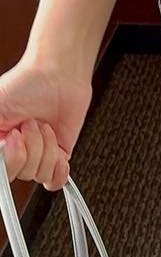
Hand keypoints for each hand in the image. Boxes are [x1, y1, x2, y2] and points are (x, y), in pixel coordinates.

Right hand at [0, 54, 92, 190]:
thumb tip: (0, 147)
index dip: (11, 157)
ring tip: (45, 126)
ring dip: (46, 147)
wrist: (58, 75)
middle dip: (31, 146)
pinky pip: (55, 181)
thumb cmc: (25, 84)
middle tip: (32, 124)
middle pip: (22, 173)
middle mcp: (15, 151)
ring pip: (40, 174)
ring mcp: (37, 155)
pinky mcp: (58, 157)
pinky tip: (59, 155)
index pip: (3, 169)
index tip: (14, 136)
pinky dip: (58, 171)